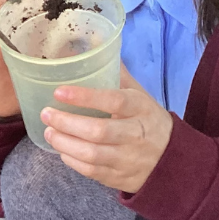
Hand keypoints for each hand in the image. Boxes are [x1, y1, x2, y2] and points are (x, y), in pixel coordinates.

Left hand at [40, 66, 173, 192]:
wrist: (172, 160)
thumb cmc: (148, 120)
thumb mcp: (139, 95)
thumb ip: (117, 73)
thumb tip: (95, 42)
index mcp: (141, 108)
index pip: (113, 101)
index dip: (85, 97)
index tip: (59, 92)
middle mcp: (136, 134)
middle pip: (98, 131)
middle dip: (67, 123)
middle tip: (47, 114)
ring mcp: (127, 159)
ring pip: (91, 154)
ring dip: (64, 143)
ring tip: (49, 132)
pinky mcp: (119, 177)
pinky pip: (91, 171)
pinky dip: (72, 160)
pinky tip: (62, 149)